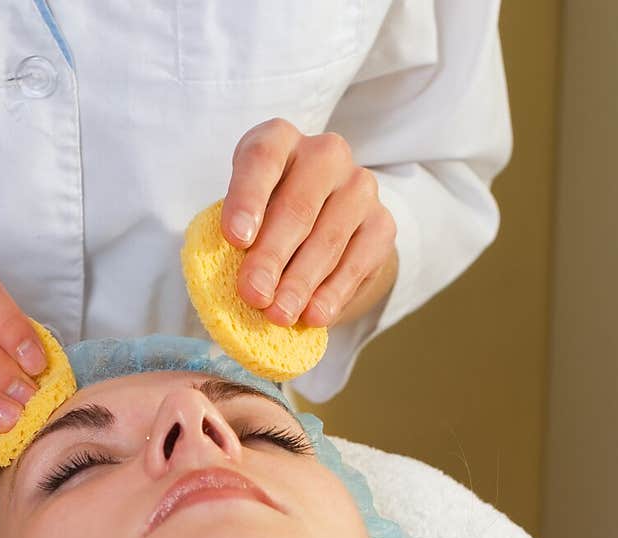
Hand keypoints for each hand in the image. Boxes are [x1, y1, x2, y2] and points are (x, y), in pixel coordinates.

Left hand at [221, 118, 396, 328]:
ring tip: (279, 315)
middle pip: (297, 206)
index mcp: (279, 140)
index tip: (235, 238)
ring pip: (328, 238)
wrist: (324, 234)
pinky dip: (333, 293)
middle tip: (254, 295)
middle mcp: (325, 154)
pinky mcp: (382, 223)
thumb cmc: (268, 224)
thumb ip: (238, 242)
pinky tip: (315, 316)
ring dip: (301, 282)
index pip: (263, 158)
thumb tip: (242, 286)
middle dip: (271, 256)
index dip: (247, 198)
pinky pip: (358, 261)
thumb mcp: (244, 220)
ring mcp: (359, 187)